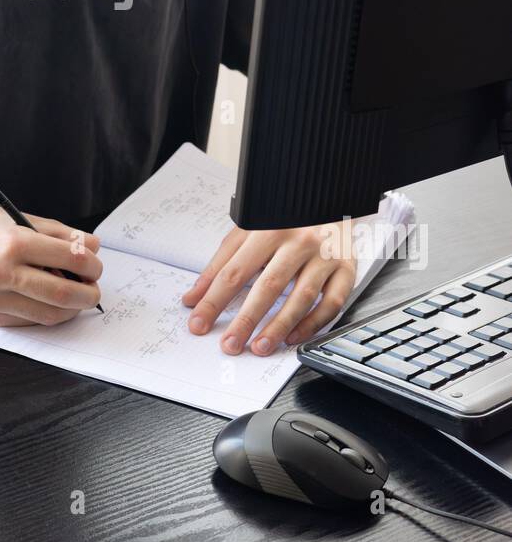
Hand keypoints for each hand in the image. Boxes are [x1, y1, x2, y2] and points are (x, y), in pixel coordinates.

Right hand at [0, 201, 102, 326]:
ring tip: (78, 297)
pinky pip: (30, 321)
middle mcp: (2, 273)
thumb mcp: (18, 219)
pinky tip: (51, 302)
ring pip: (49, 314)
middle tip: (94, 288)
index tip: (96, 265)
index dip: (92, 264)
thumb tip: (92, 246)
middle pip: (63, 293)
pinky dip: (47, 313)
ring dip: (72, 309)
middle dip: (88, 293)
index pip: (69, 258)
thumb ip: (58, 233)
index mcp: (13, 242)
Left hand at [181, 220, 365, 354]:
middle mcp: (299, 241)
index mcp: (269, 228)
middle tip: (230, 345)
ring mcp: (325, 255)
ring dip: (278, 327)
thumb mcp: (249, 228)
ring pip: (301, 297)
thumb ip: (222, 262)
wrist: (329, 195)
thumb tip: (195, 296)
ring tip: (259, 347)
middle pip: (268, 286)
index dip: (214, 300)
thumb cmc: (285, 215)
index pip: (235, 271)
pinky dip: (312, 324)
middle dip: (245, 320)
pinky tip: (292, 337)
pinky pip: (331, 303)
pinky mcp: (346, 268)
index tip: (198, 322)